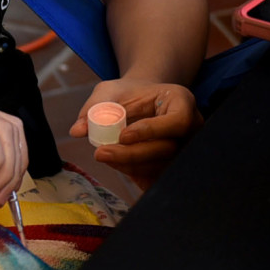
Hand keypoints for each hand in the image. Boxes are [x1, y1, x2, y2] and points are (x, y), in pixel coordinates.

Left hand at [70, 78, 201, 189]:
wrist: (142, 103)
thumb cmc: (129, 94)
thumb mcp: (110, 91)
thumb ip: (95, 107)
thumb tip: (77, 131)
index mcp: (183, 102)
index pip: (177, 121)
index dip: (151, 131)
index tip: (122, 135)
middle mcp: (191, 129)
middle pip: (167, 149)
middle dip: (131, 154)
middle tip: (100, 153)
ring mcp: (185, 151)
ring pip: (161, 167)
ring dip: (129, 166)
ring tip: (104, 155)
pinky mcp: (173, 168)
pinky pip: (156, 178)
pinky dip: (134, 174)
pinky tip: (115, 163)